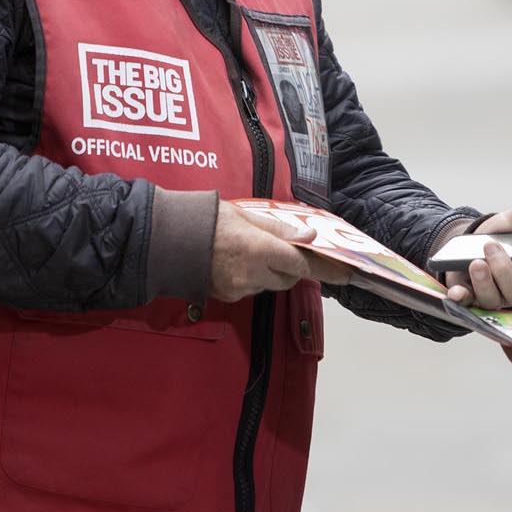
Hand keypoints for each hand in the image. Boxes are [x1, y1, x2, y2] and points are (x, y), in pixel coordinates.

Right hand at [207, 201, 349, 301]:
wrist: (165, 239)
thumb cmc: (204, 218)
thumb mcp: (244, 214)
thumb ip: (279, 229)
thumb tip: (309, 236)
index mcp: (258, 249)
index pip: (302, 263)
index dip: (326, 268)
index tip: (346, 272)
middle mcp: (251, 274)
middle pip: (290, 277)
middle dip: (294, 265)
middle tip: (288, 247)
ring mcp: (238, 289)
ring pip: (271, 284)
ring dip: (273, 270)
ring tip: (252, 248)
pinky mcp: (227, 296)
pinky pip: (252, 288)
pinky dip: (254, 276)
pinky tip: (237, 260)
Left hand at [443, 175, 511, 309]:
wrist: (468, 246)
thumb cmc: (500, 236)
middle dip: (504, 271)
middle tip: (491, 248)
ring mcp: (494, 298)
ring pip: (493, 299)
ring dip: (483, 281)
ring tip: (475, 262)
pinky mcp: (472, 301)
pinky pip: (468, 306)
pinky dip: (462, 299)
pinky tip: (457, 292)